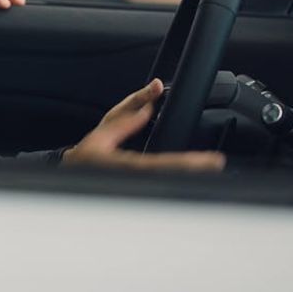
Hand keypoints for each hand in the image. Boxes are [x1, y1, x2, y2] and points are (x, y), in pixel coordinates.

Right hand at [62, 78, 225, 171]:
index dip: (189, 163)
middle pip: (173, 177)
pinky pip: (164, 182)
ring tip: (210, 167)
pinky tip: (192, 174)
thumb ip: (127, 119)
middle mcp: (136, 179)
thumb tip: (149, 105)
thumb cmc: (85, 156)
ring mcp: (139, 185)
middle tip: (217, 164)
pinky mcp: (141, 186)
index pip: (164, 163)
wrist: (75, 173)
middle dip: (196, 172)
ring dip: (190, 176)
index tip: (209, 160)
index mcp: (126, 165)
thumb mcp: (102, 132)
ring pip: (170, 183)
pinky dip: (179, 177)